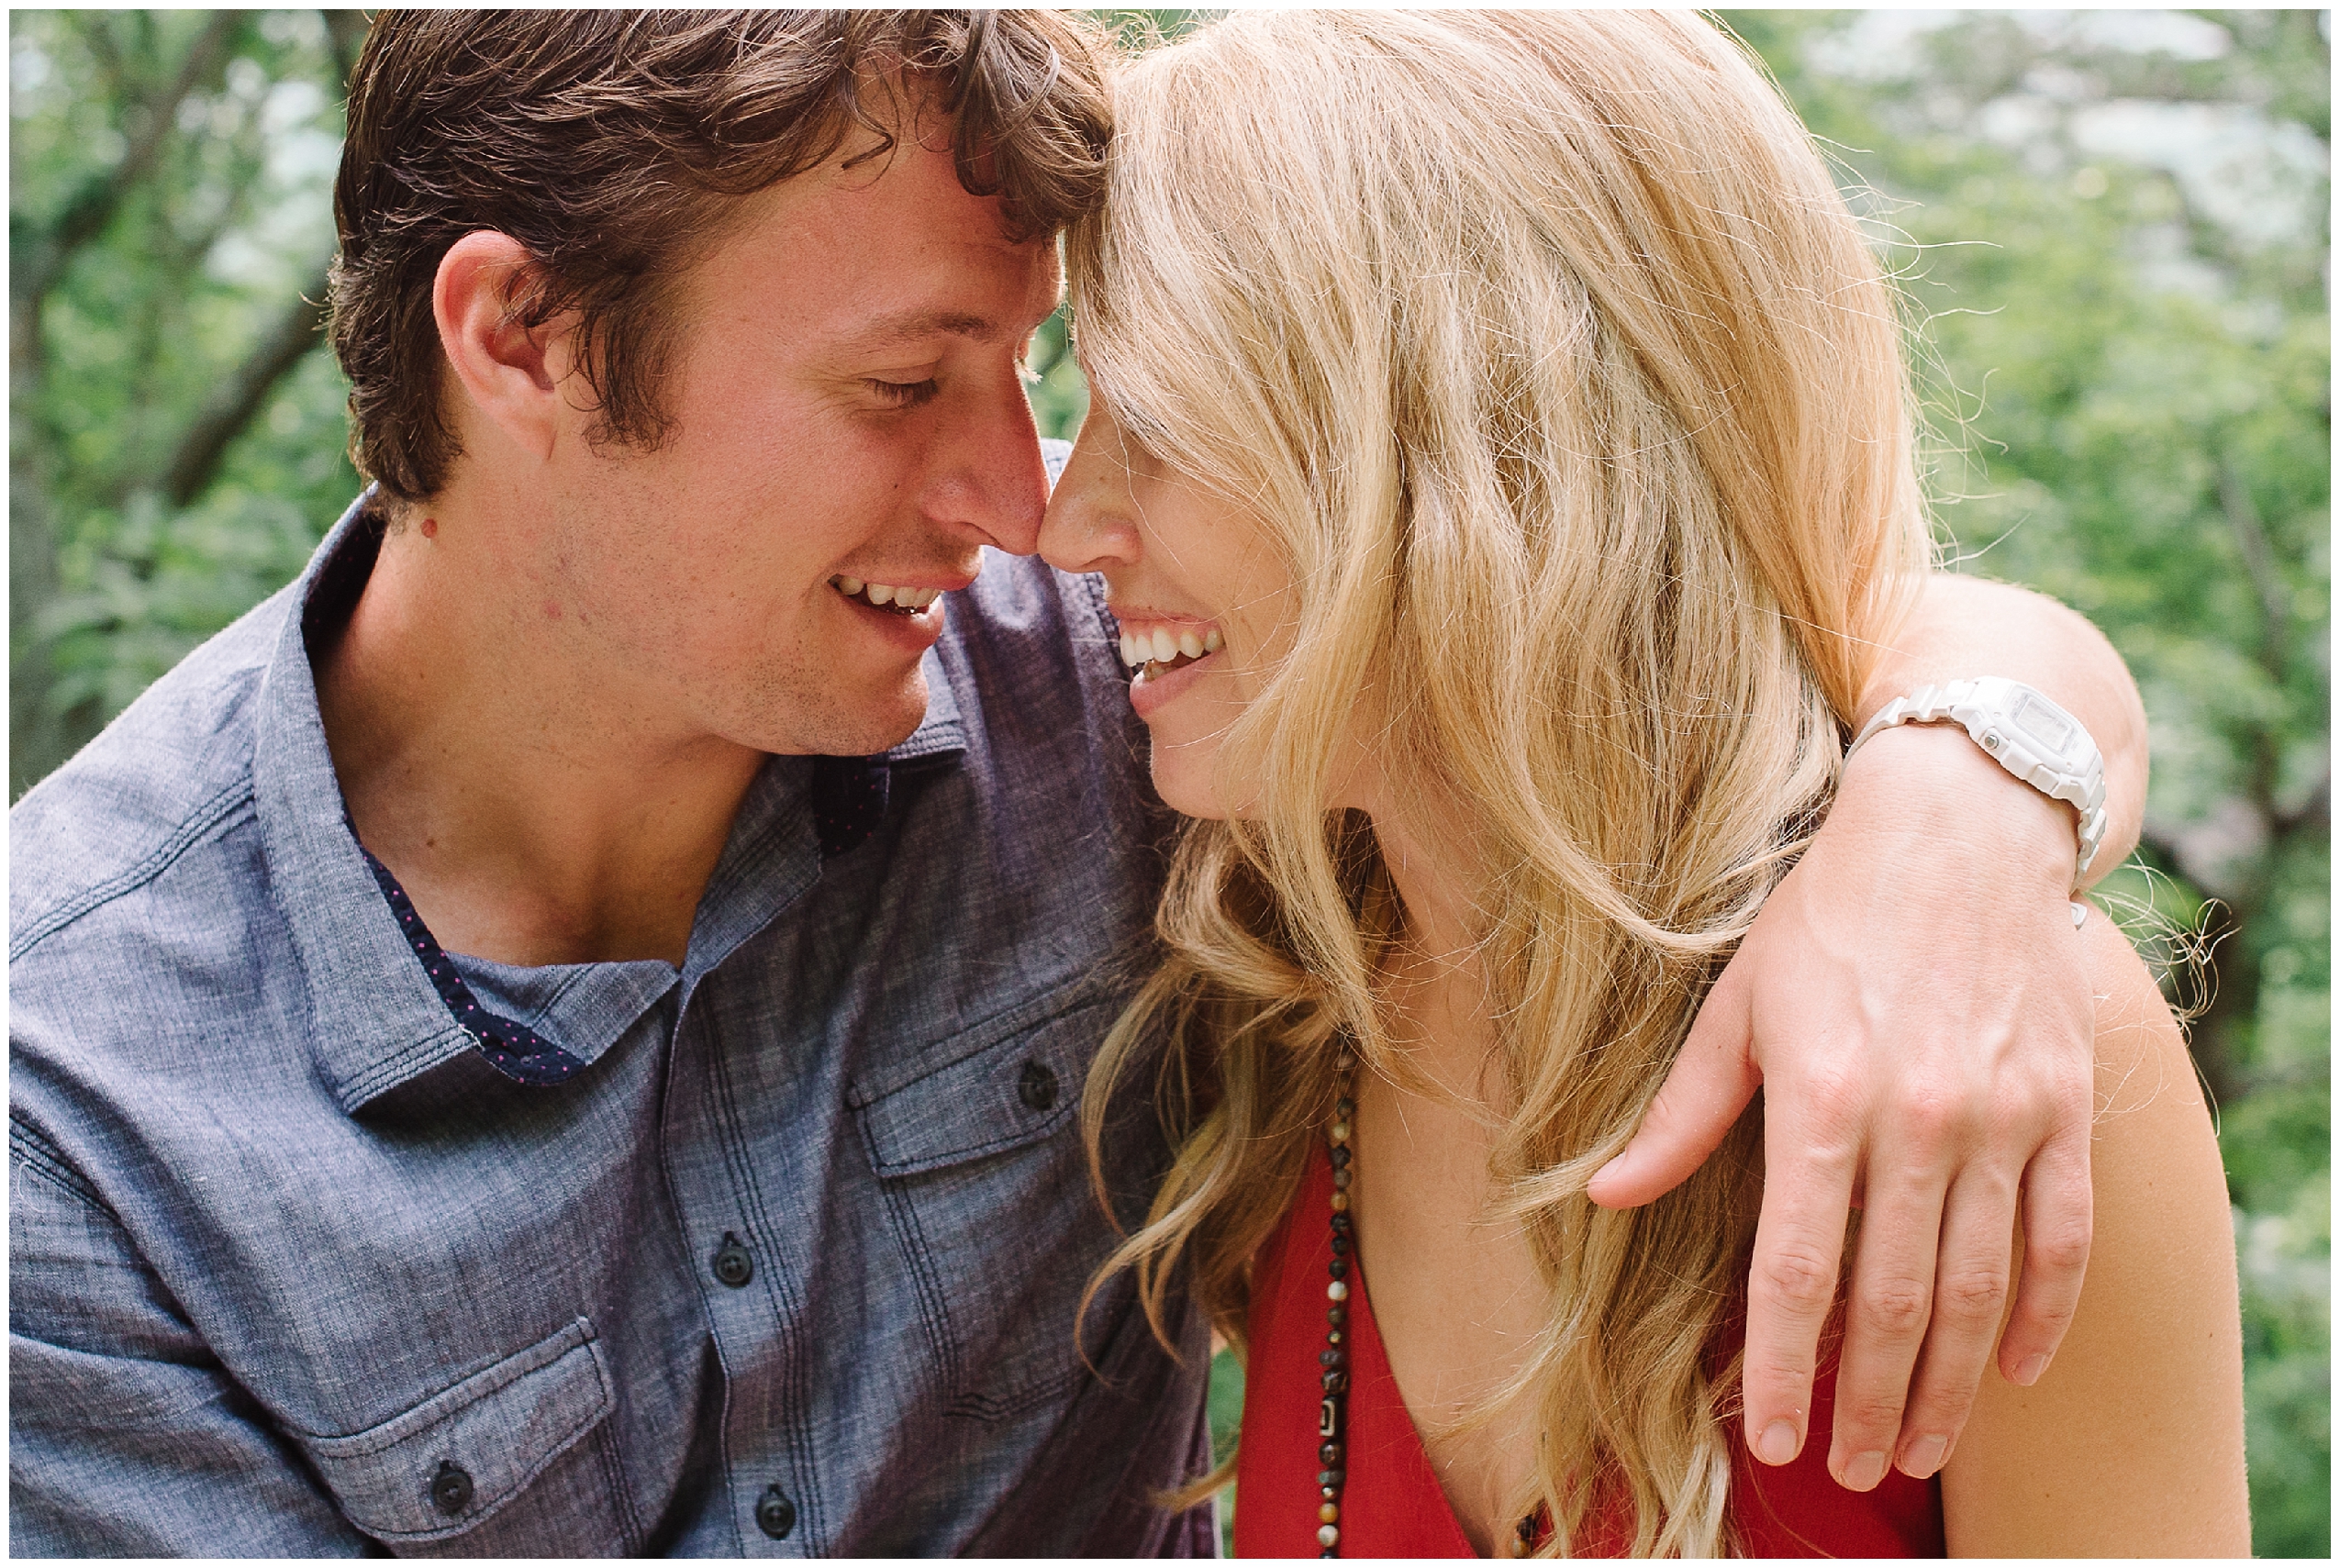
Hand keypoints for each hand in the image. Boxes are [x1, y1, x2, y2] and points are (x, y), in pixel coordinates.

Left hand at [1586, 723, 2096, 1488]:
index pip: (1799, 1269)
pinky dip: (2040, 1315)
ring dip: (1947, 1383)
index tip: (1775, 1436)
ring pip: (1979, 1288)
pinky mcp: (2065, 1108)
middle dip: (1866, 1400)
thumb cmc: (1827, 915)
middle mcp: (1919, 1119)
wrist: (1961, 828)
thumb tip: (1602, 1194)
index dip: (1785, 1365)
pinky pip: (2062, 1240)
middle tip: (1848, 1467)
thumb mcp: (1737, 1003)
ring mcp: (2003, 1117)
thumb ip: (1682, 1114)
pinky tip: (2015, 1371)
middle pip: (1894, 1301)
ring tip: (1914, 1445)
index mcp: (1824, 1098)